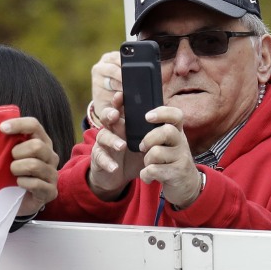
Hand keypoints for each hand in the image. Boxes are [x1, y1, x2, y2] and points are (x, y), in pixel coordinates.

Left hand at [0, 116, 58, 216]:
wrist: (17, 200)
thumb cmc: (13, 174)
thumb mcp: (10, 155)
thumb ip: (8, 141)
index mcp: (42, 142)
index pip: (34, 125)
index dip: (18, 124)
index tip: (2, 128)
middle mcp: (50, 156)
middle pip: (36, 146)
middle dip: (18, 153)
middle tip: (10, 162)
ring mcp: (52, 174)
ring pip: (34, 165)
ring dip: (17, 169)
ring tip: (13, 174)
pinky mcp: (51, 191)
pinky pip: (35, 184)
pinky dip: (22, 183)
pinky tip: (19, 185)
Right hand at [85, 51, 142, 200]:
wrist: (117, 176)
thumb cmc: (132, 154)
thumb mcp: (146, 139)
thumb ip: (154, 125)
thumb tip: (172, 108)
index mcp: (124, 120)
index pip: (122, 105)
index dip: (121, 98)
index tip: (125, 92)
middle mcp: (111, 129)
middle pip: (109, 117)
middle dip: (112, 114)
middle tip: (116, 113)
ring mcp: (103, 144)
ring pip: (104, 138)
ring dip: (111, 141)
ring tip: (120, 145)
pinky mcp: (98, 159)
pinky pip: (100, 159)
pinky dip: (107, 162)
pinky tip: (113, 165)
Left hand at [137, 106, 201, 208]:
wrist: (188, 186)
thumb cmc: (171, 161)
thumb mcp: (169, 144)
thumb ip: (158, 132)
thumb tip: (139, 119)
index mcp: (178, 133)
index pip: (176, 115)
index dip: (162, 112)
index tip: (148, 117)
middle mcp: (182, 143)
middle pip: (166, 131)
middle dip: (149, 139)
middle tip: (143, 148)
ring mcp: (181, 158)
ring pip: (156, 152)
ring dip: (146, 160)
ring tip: (149, 166)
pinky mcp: (177, 174)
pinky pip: (153, 170)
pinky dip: (145, 175)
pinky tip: (149, 177)